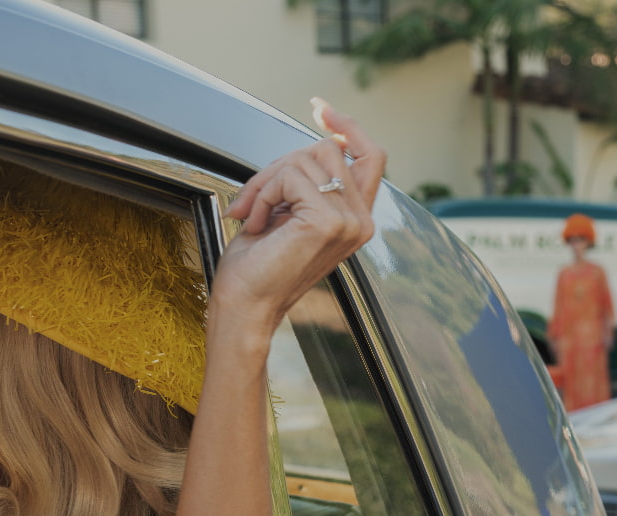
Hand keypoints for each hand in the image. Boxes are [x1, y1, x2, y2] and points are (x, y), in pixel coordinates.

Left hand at [210, 102, 384, 336]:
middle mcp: (362, 220)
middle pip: (327, 149)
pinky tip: (258, 224)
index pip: (371, 155)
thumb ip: (307, 180)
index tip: (321, 108)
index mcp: (357, 218)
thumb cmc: (258, 266)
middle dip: (280, 165)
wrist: (245, 305)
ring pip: (306, 158)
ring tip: (256, 215)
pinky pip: (290, 177)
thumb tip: (318, 136)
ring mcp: (350, 222)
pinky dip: (263, 194)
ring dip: (267, 181)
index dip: (348, 126)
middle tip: (253, 199)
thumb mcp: (288, 210)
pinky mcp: (328, 221)